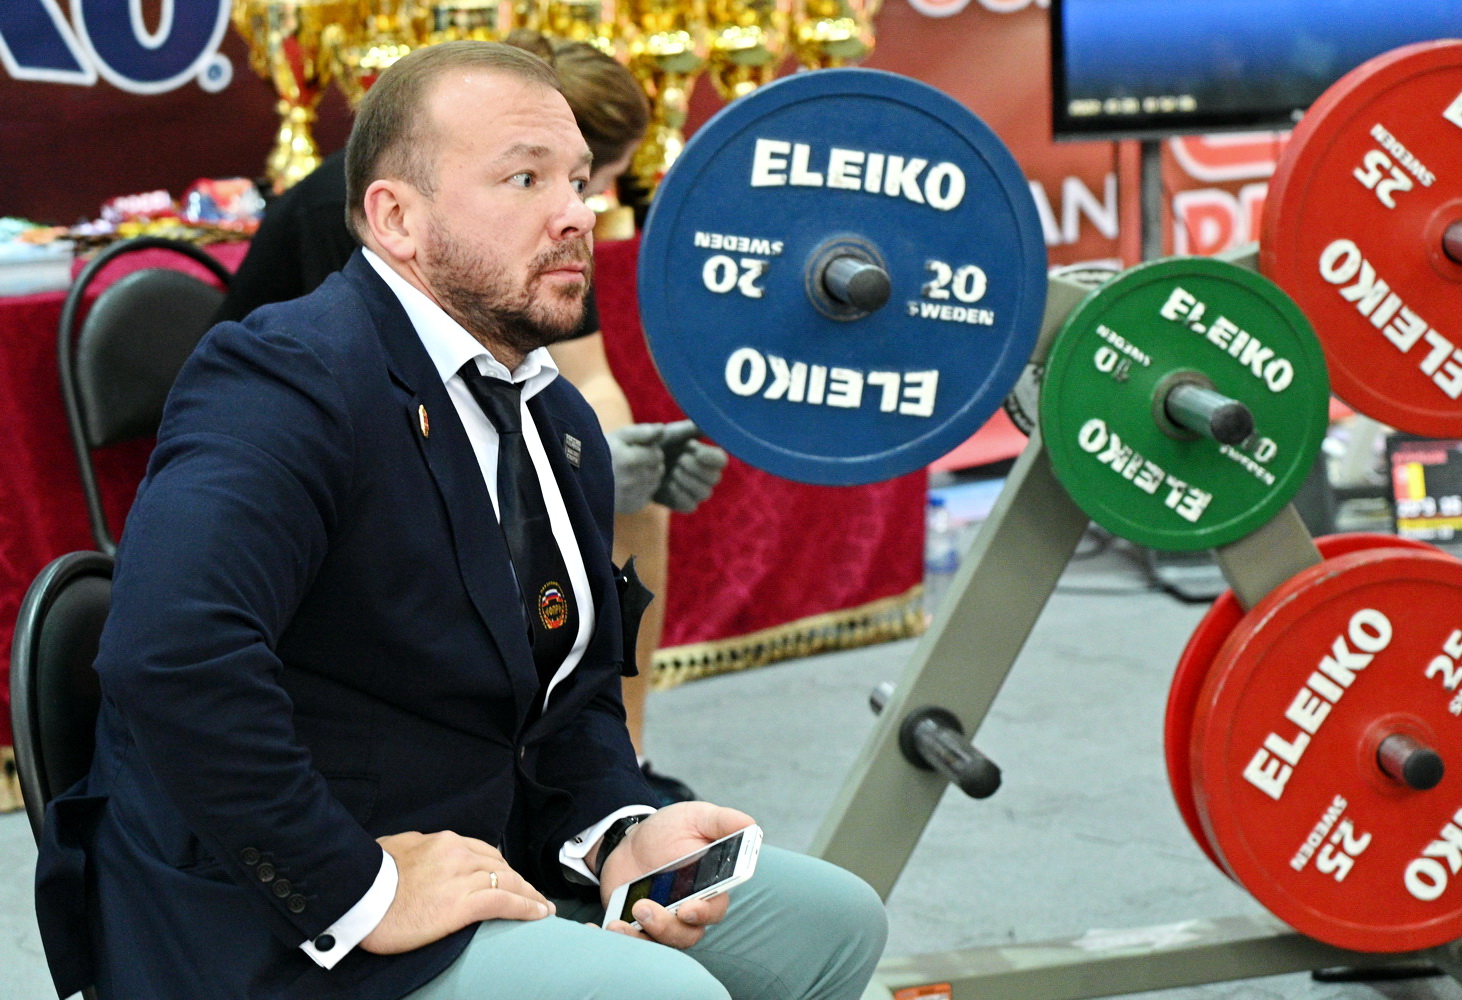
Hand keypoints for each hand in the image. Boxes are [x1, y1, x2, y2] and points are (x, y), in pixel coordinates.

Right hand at [360, 831, 552, 954]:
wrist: (358, 898)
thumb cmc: (369, 877)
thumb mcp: (395, 848)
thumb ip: (416, 848)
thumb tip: (420, 850)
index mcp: (444, 841)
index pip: (483, 852)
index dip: (500, 867)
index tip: (510, 877)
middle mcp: (459, 854)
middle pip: (501, 866)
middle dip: (519, 881)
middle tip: (532, 894)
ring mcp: (463, 878)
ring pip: (509, 882)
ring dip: (530, 895)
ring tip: (542, 906)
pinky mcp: (464, 904)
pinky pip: (506, 903)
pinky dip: (527, 908)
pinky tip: (540, 914)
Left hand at [597, 802, 755, 948]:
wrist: (628, 839)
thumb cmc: (669, 830)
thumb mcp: (695, 818)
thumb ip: (722, 822)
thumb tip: (750, 825)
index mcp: (708, 887)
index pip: (714, 909)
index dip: (703, 913)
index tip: (687, 909)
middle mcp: (688, 910)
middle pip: (687, 934)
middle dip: (667, 927)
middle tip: (645, 908)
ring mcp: (662, 921)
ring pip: (660, 944)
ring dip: (642, 937)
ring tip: (624, 918)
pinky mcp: (637, 926)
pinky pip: (633, 943)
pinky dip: (621, 939)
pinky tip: (611, 927)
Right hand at [607, 424, 666, 513]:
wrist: (580, 480)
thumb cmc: (600, 453)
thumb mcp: (618, 436)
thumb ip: (642, 432)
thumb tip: (662, 429)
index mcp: (628, 460)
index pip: (657, 455)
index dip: (650, 450)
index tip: (638, 449)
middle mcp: (631, 481)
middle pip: (658, 469)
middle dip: (650, 463)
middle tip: (634, 460)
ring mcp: (631, 497)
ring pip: (655, 483)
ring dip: (648, 476)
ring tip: (631, 471)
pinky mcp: (631, 507)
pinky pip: (648, 496)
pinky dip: (643, 490)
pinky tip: (628, 484)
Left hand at [652, 422, 727, 512]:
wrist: (635, 465)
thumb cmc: (655, 445)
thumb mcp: (670, 433)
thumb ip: (689, 428)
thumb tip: (708, 424)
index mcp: (706, 456)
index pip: (721, 460)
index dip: (710, 456)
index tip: (692, 448)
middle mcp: (705, 475)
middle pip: (714, 478)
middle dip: (695, 468)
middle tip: (678, 460)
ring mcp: (696, 492)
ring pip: (704, 493)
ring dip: (687, 481)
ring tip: (672, 471)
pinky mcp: (684, 504)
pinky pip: (690, 505)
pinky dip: (678, 494)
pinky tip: (667, 485)